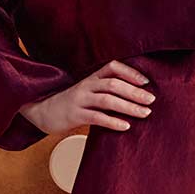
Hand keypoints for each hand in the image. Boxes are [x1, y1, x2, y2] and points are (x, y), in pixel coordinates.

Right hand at [20, 59, 153, 134]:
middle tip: (152, 100)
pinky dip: (112, 121)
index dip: (130, 72)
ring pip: (107, 100)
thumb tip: (136, 97)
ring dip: (128, 106)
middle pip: (114, 84)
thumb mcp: (88, 92)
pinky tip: (125, 126)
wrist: (42, 111)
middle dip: (135, 92)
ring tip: (145, 113)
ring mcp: (80, 99)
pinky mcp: (74, 115)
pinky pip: (96, 117)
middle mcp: (86, 85)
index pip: (113, 67)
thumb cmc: (72, 103)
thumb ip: (106, 91)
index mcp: (92, 77)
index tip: (146, 82)